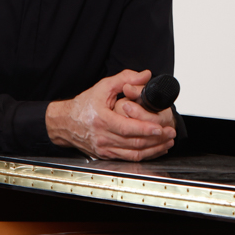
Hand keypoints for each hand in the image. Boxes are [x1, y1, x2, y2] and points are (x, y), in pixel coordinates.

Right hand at [46, 69, 176, 160]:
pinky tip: (154, 149)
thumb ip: (125, 79)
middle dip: (156, 139)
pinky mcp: (105, 155)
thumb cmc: (83, 106)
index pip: (128, 128)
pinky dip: (144, 155)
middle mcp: (102, 137)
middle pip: (134, 143)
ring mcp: (104, 149)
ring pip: (133, 154)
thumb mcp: (103, 87)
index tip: (160, 127)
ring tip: (166, 142)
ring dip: (153, 149)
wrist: (64, 123)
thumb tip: (145, 76)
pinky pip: (128, 158)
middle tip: (170, 133)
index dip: (146, 129)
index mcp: (101, 120)